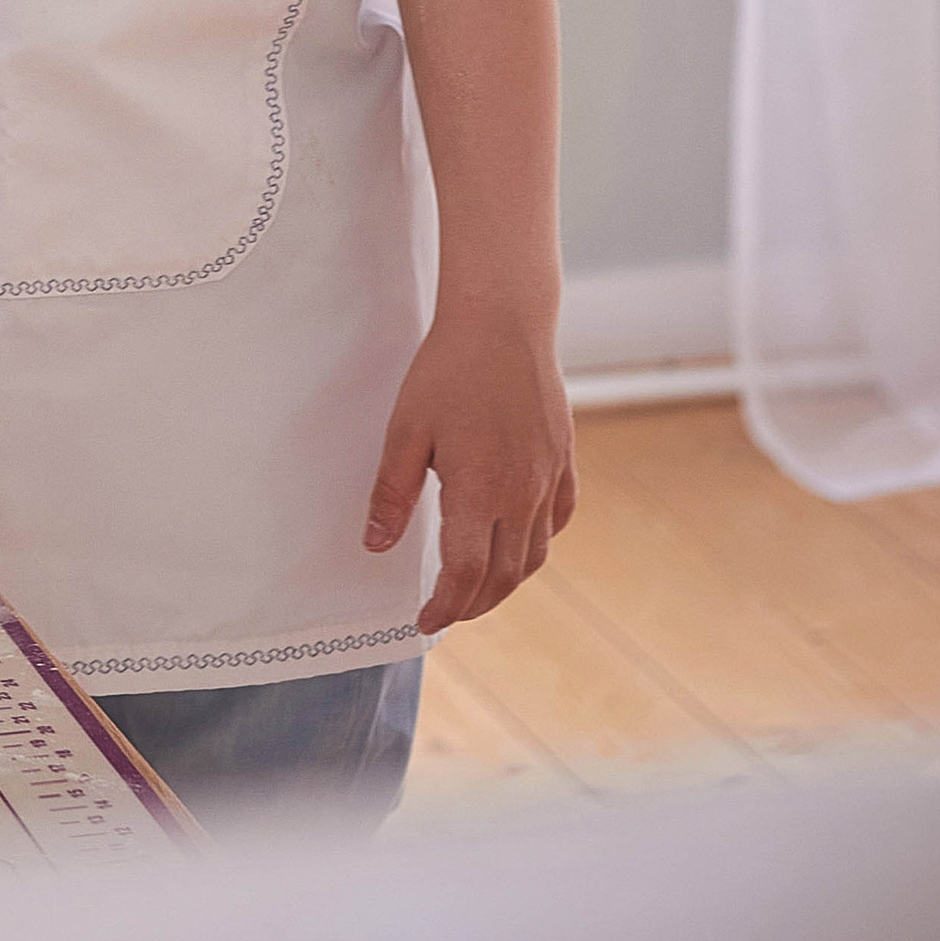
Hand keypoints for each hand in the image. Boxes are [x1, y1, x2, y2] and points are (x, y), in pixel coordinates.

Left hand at [363, 308, 575, 631]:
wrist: (504, 320)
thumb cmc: (449, 370)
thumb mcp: (406, 429)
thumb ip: (392, 493)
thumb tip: (376, 546)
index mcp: (480, 492)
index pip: (465, 575)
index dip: (445, 607)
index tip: (425, 620)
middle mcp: (522, 494)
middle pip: (504, 576)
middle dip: (474, 603)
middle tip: (448, 610)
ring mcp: (548, 478)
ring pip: (534, 554)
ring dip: (507, 582)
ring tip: (479, 586)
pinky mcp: (563, 459)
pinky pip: (557, 520)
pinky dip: (537, 543)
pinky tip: (519, 540)